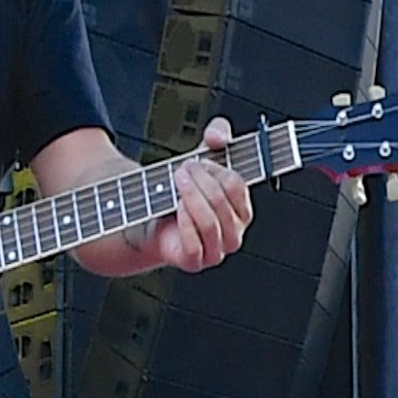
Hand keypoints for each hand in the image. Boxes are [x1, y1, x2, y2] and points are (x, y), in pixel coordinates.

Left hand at [154, 119, 251, 273]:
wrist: (155, 219)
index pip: (237, 186)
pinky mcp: (196, 261)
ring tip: (176, 182)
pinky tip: (175, 207)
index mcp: (243, 209)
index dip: (216, 169)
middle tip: (183, 170)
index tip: (199, 161)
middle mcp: (234, 232)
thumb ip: (218, 135)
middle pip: (221, 201)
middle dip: (198, 180)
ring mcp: (217, 250)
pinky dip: (183, 223)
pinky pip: (194, 244)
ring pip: (209, 222)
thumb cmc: (185, 192)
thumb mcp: (204, 157)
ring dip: (189, 197)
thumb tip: (219, 136)